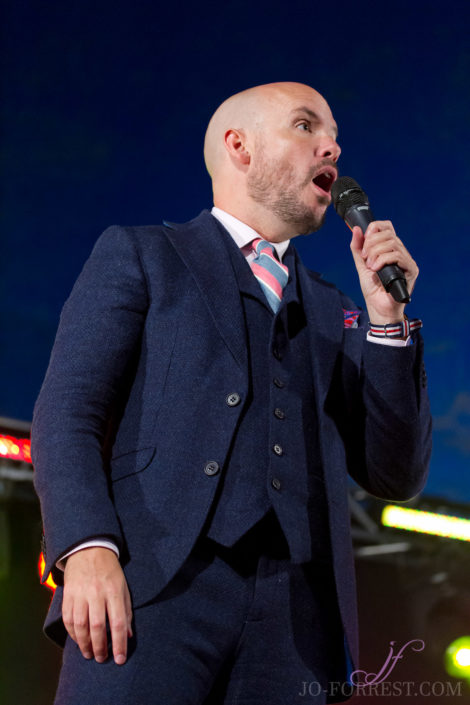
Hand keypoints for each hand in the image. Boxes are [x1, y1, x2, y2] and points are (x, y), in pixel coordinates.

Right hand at [62, 547, 132, 664]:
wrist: (89, 550)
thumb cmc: (110, 571)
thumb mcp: (124, 587)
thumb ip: (126, 612)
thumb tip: (128, 636)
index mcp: (114, 591)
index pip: (118, 622)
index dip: (119, 643)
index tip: (120, 659)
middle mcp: (96, 593)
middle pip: (97, 627)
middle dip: (100, 647)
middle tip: (102, 659)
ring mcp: (80, 594)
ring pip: (80, 626)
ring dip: (84, 644)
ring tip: (90, 654)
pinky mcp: (67, 595)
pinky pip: (68, 620)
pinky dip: (73, 634)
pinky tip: (79, 640)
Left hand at [350, 221, 418, 324]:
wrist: (378, 308)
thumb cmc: (373, 289)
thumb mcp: (361, 265)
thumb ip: (358, 248)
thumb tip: (355, 229)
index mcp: (390, 249)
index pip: (387, 227)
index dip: (375, 228)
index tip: (364, 240)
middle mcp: (400, 252)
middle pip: (388, 233)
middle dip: (371, 243)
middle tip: (365, 258)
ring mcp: (407, 260)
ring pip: (393, 243)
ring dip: (376, 253)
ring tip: (370, 266)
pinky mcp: (411, 269)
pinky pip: (398, 256)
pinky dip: (383, 260)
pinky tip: (376, 269)